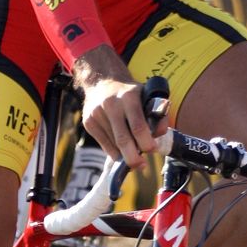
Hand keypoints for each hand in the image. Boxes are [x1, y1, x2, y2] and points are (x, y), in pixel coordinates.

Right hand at [73, 47, 160, 167]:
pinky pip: (104, 145)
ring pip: (114, 145)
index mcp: (129, 97)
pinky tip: (121, 148)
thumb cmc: (130, 93)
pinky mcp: (88, 122)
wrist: (102, 81)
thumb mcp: (147, 96)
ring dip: (125, 154)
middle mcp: (111, 105)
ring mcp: (97, 114)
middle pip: (123, 140)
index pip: (138, 126)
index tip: (152, 149)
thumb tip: (159, 134)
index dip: (146, 143)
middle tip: (141, 165)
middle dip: (133, 158)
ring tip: (133, 152)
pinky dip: (115, 151)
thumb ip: (158, 114)